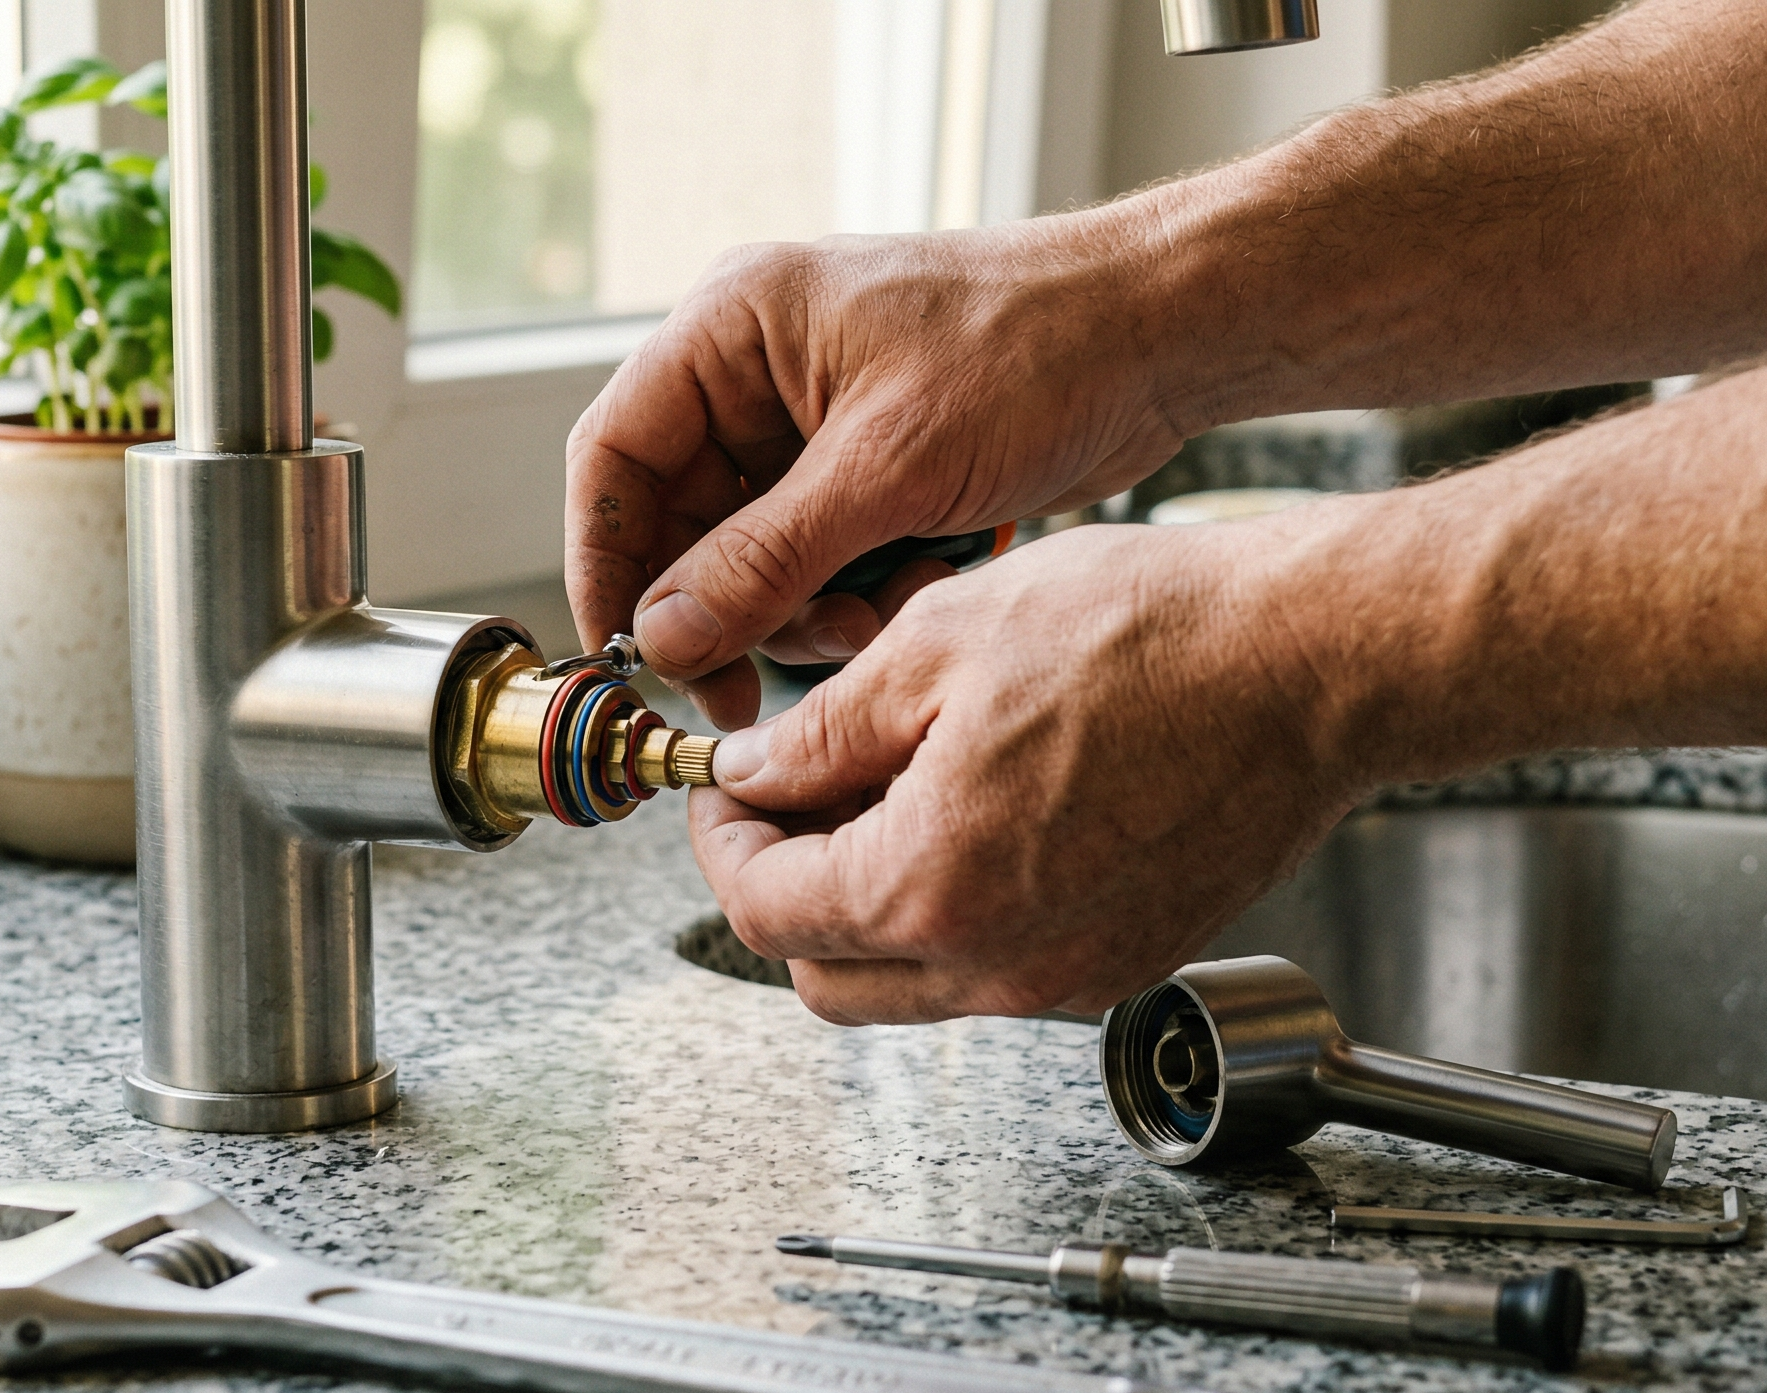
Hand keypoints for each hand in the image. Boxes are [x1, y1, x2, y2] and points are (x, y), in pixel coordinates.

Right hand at [565, 212, 1196, 728]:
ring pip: (752, 556)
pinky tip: (921, 583)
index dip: (607, 560)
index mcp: (733, 327)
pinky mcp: (869, 468)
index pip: (616, 454)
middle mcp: (758, 370)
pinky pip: (820, 558)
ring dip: (805, 609)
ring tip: (878, 615)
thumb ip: (762, 560)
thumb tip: (664, 635)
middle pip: (681, 520)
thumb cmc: (1032, 351)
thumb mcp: (885, 469)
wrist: (1159, 338)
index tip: (625, 654)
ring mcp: (813, 422)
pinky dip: (858, 591)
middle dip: (726, 608)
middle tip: (746, 691)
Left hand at [688, 520, 1372, 1023]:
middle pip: (824, 976)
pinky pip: (997, 970)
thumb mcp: (936, 646)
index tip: (724, 791)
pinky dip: (954, 914)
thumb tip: (756, 776)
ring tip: (882, 794)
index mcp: (931, 889)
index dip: (722, 842)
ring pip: (911, 985)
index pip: (764, 910)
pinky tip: (971, 814)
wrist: (1314, 661)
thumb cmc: (1154, 635)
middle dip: (783, 889)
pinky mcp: (1126, 961)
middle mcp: (999, 965)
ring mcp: (1070, 978)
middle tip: (786, 800)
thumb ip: (822, 734)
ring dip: (867, 908)